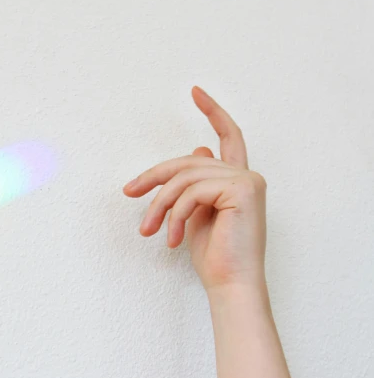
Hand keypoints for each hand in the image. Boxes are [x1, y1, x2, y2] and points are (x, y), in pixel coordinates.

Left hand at [122, 86, 266, 293]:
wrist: (229, 286)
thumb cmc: (214, 257)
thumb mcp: (197, 214)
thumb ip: (196, 184)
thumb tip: (197, 149)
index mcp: (238, 180)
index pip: (229, 136)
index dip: (213, 111)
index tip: (195, 91)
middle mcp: (247, 177)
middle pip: (189, 161)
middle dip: (155, 176)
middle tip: (129, 192)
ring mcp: (248, 182)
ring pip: (186, 176)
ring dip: (160, 204)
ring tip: (149, 229)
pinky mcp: (243, 190)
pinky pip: (192, 191)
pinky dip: (176, 213)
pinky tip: (173, 237)